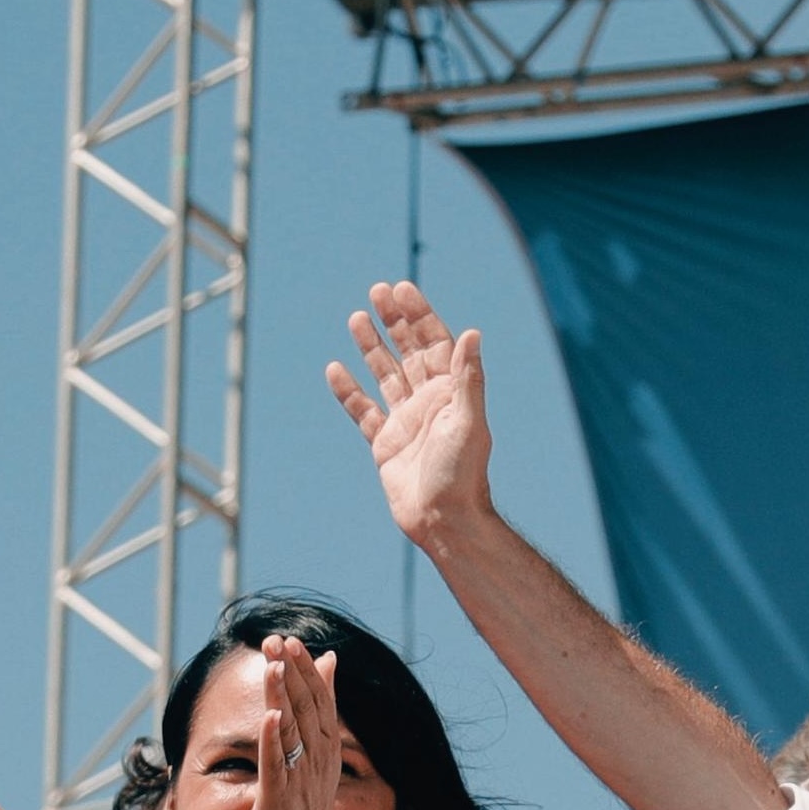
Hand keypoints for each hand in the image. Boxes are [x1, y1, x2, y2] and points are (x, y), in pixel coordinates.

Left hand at [253, 637, 350, 809]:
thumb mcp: (316, 757)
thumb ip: (320, 711)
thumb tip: (330, 663)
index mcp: (325, 750)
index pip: (320, 702)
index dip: (307, 671)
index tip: (293, 641)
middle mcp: (316, 760)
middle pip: (307, 709)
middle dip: (293, 673)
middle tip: (279, 640)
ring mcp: (298, 777)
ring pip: (292, 730)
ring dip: (283, 696)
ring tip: (274, 665)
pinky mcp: (278, 797)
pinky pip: (277, 765)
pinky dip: (275, 741)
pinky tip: (270, 717)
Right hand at [328, 280, 494, 548]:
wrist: (444, 521)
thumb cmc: (463, 473)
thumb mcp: (468, 421)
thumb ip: (467, 378)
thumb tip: (473, 333)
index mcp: (451, 394)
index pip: (435, 344)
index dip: (420, 316)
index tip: (402, 289)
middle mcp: (429, 403)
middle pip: (409, 352)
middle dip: (394, 322)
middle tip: (377, 291)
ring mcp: (406, 421)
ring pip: (385, 375)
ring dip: (372, 347)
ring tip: (356, 317)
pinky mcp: (385, 444)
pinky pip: (363, 411)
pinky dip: (349, 391)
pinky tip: (335, 369)